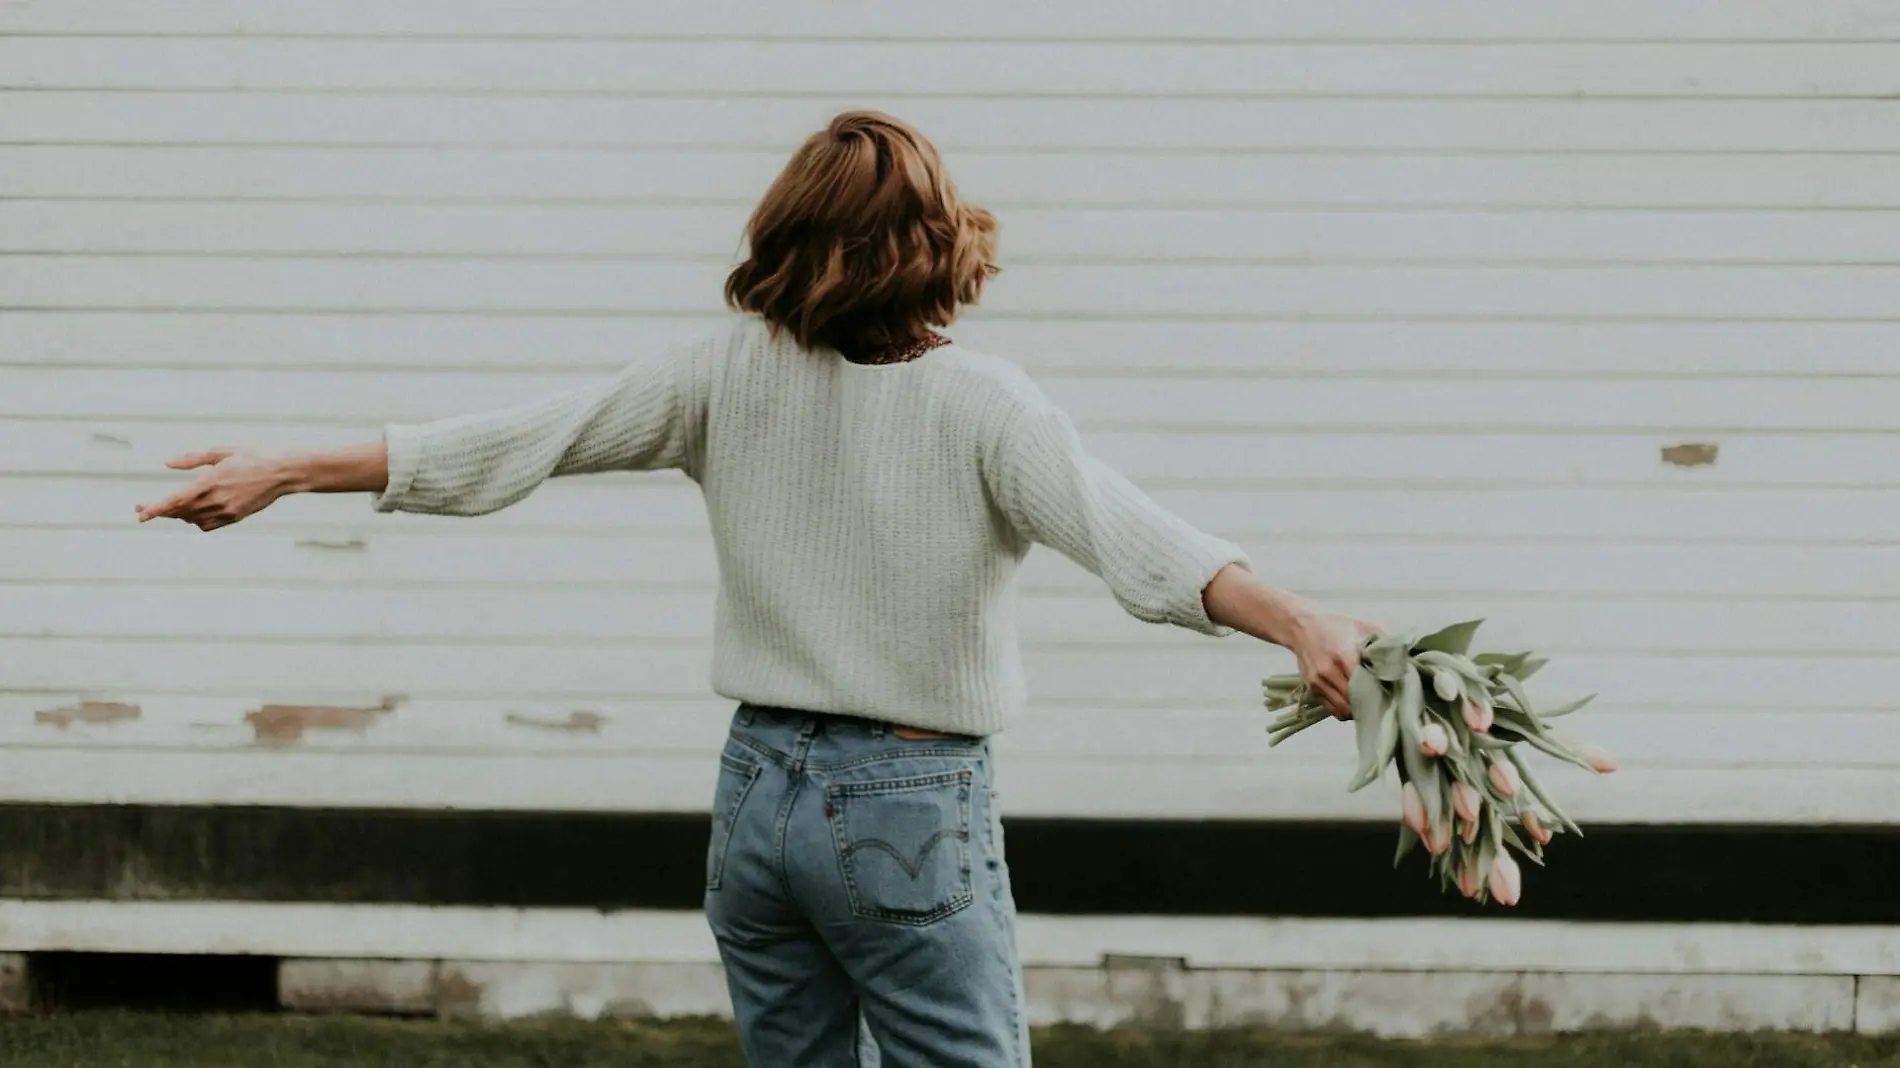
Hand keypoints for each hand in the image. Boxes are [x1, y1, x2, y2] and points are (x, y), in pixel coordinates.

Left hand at [135, 448, 292, 530]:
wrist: (282, 473)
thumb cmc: (252, 458)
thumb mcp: (221, 452)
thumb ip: (192, 459)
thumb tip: (167, 463)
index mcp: (210, 482)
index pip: (176, 500)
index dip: (155, 508)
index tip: (140, 513)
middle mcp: (217, 500)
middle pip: (180, 512)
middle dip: (159, 511)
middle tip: (142, 508)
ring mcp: (226, 511)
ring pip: (192, 520)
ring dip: (178, 515)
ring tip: (171, 506)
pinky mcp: (234, 517)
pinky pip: (207, 525)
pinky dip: (195, 521)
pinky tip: (193, 512)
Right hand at [1287, 611, 1381, 719]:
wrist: (1301, 626)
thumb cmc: (1336, 626)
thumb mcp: (1363, 627)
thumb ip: (1383, 644)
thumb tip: (1403, 662)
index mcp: (1344, 656)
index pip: (1364, 686)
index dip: (1379, 693)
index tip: (1390, 694)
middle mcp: (1328, 672)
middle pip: (1354, 702)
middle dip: (1369, 705)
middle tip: (1381, 702)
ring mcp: (1318, 682)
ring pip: (1342, 710)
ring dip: (1357, 711)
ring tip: (1367, 704)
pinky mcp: (1312, 689)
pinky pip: (1332, 709)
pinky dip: (1344, 710)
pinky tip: (1353, 703)